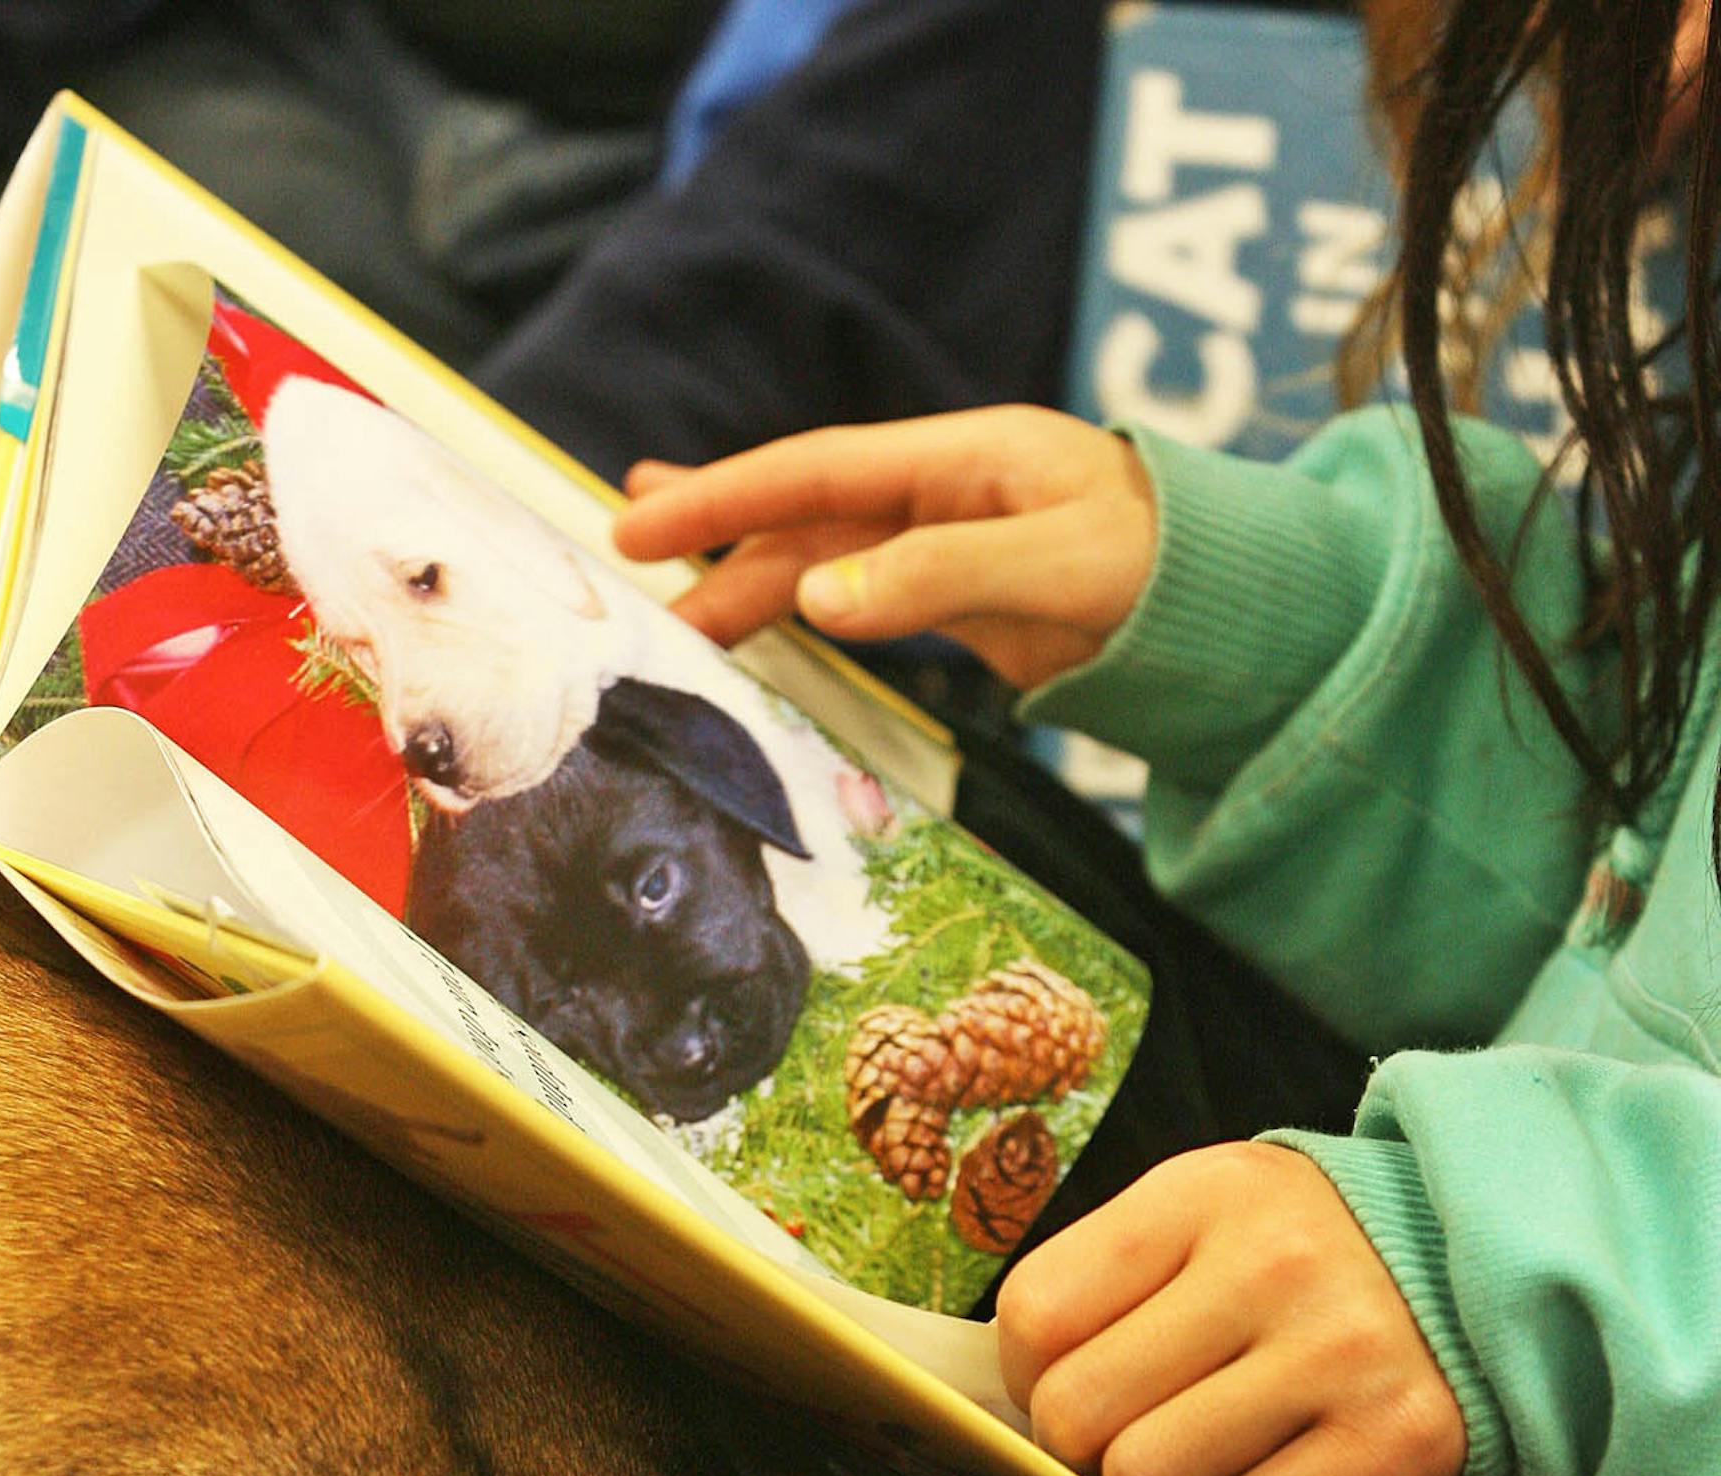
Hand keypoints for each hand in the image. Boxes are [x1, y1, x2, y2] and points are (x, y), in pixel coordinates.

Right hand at [612, 406, 1156, 688]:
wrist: (1243, 613)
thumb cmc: (1169, 577)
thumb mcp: (1057, 572)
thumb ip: (935, 579)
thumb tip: (817, 595)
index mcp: (965, 458)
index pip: (816, 470)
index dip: (722, 495)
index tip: (640, 522)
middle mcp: (946, 492)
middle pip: (806, 512)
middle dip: (716, 538)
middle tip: (625, 567)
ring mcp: (952, 542)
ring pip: (825, 560)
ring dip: (750, 585)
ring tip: (674, 617)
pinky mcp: (965, 594)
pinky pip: (861, 597)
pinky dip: (802, 610)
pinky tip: (761, 623)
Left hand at [994, 1142, 1467, 1475]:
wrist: (1484, 1271)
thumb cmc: (1300, 1261)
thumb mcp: (1205, 1220)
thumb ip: (1104, 1286)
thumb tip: (999, 1407)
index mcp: (1208, 1193)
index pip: (1036, 1316)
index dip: (1030, 1376)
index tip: (1075, 1379)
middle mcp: (1278, 1264)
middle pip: (1078, 1413)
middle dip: (1084, 1447)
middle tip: (1137, 1432)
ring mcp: (1344, 1355)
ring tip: (1205, 1454)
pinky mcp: (1398, 1443)